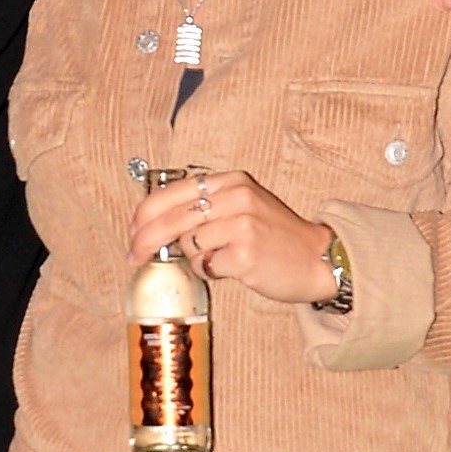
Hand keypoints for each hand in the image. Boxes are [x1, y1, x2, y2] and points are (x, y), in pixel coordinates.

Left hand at [130, 170, 335, 304]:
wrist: (317, 258)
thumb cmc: (274, 237)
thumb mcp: (242, 206)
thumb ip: (205, 208)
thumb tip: (155, 227)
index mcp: (230, 180)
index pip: (172, 192)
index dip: (145, 214)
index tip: (133, 231)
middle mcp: (236, 196)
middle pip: (172, 218)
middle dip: (146, 239)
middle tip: (133, 254)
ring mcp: (242, 223)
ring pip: (189, 244)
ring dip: (197, 257)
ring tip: (222, 257)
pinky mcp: (245, 252)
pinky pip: (206, 265)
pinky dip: (212, 271)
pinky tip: (233, 267)